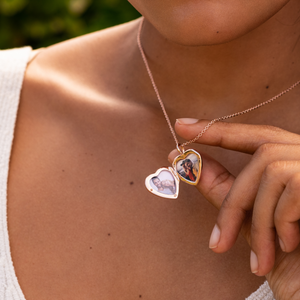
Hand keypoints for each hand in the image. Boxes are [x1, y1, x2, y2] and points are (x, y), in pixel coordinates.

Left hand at [168, 119, 299, 298]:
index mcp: (295, 165)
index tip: (183, 125)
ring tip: (262, 258)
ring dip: (257, 223)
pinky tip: (288, 246)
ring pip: (271, 174)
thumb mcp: (254, 222)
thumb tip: (186, 163)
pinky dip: (279, 223)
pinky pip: (291, 191)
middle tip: (216, 242)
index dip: (220, 131)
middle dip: (234, 201)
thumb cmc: (294, 259)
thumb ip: (225, 189)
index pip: (257, 136)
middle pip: (263, 155)